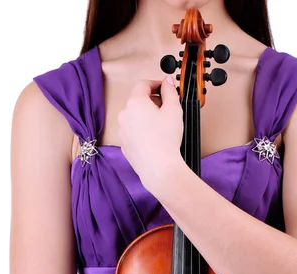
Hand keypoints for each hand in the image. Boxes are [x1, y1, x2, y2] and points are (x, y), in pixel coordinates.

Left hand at [117, 76, 185, 193]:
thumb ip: (170, 91)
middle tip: (167, 109)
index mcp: (135, 102)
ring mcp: (122, 131)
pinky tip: (154, 139)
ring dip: (146, 117)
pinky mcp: (124, 145)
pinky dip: (142, 131)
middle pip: (138, 101)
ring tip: (161, 127)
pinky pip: (133, 132)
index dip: (156, 84)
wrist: (159, 167)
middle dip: (152, 102)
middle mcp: (124, 114)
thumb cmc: (166, 138)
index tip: (166, 89)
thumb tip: (167, 82)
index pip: (143, 85)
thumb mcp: (174, 110)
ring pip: (134, 117)